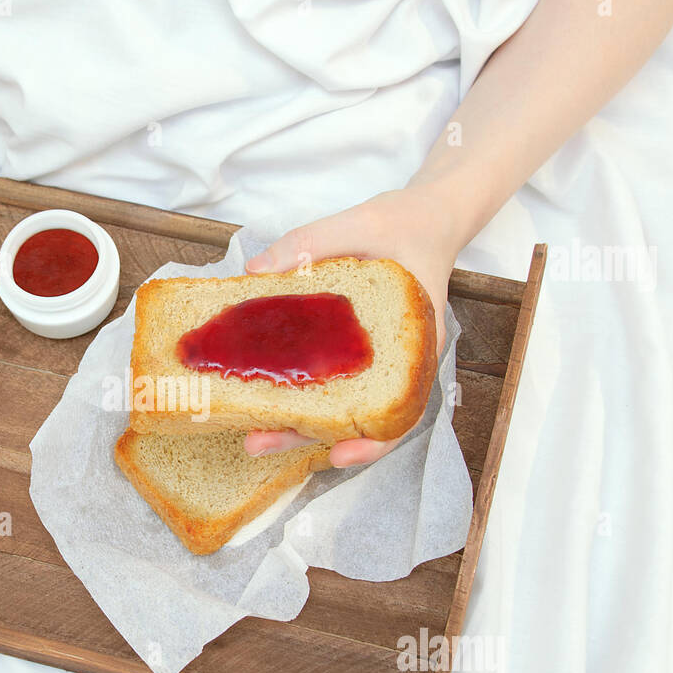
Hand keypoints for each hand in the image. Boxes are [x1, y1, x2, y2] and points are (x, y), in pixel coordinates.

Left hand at [242, 186, 460, 466]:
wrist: (421, 218)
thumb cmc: (404, 224)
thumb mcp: (360, 222)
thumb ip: (310, 243)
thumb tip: (254, 270)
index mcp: (417, 341)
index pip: (401, 408)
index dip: (373, 440)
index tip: (340, 454)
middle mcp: (398, 364)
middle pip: (359, 421)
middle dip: (308, 438)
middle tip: (257, 443)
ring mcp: (373, 363)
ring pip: (338, 410)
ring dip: (295, 425)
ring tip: (250, 434)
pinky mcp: (350, 354)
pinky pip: (325, 385)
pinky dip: (294, 397)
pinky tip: (258, 398)